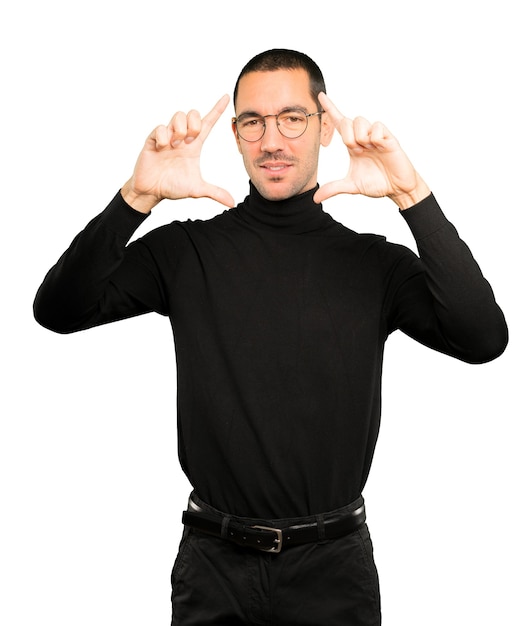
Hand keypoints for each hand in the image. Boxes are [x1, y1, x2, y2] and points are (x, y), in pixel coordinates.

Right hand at [122, 95, 233, 213]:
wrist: (152, 191)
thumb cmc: (173, 186)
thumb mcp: (197, 189)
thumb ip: (214, 192)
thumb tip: (232, 202)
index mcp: (194, 146)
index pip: (208, 123)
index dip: (217, 110)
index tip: (226, 97)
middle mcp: (182, 138)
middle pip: (193, 113)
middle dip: (195, 123)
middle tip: (191, 140)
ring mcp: (167, 137)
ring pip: (178, 116)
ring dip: (180, 129)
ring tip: (175, 146)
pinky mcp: (153, 139)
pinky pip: (160, 127)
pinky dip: (163, 137)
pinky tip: (162, 148)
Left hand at [313, 93, 429, 209]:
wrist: (397, 189)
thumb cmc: (377, 183)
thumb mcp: (351, 186)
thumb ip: (333, 188)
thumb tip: (315, 198)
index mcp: (352, 145)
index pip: (339, 123)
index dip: (330, 109)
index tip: (320, 95)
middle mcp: (363, 137)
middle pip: (346, 121)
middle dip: (347, 137)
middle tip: (357, 151)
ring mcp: (376, 136)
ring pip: (360, 121)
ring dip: (360, 137)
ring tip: (369, 150)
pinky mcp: (388, 137)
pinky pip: (377, 128)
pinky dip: (375, 138)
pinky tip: (380, 147)